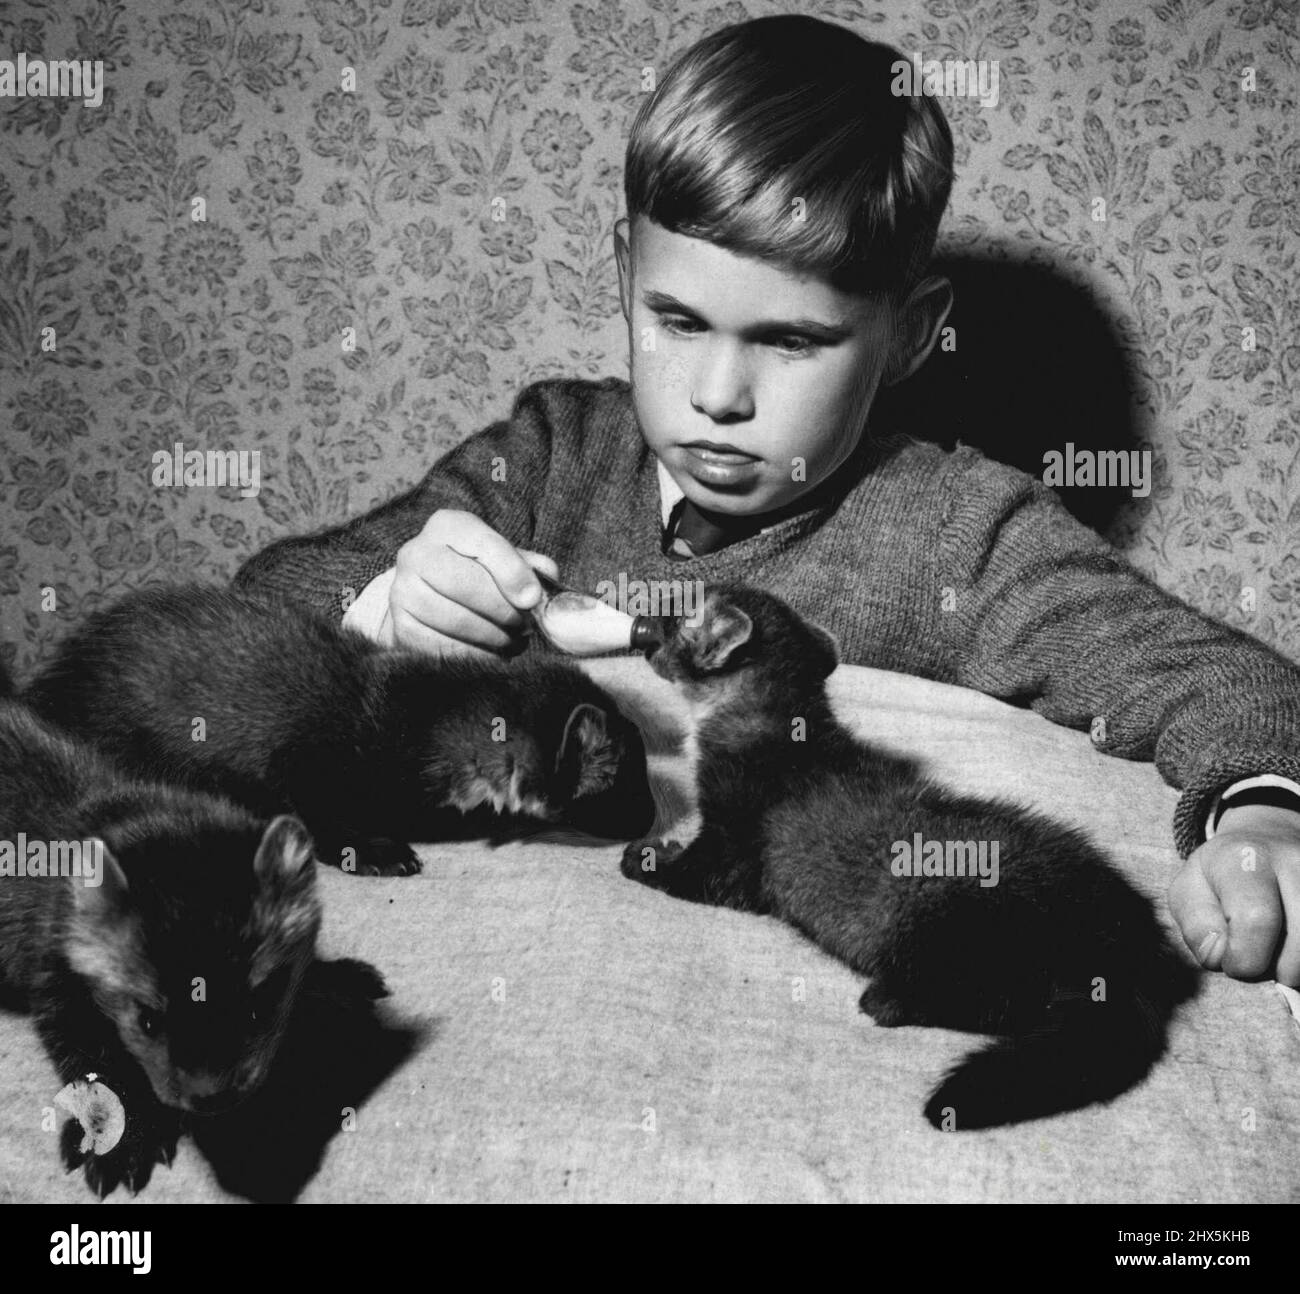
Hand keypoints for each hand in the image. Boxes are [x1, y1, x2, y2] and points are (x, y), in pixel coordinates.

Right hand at [380, 509, 557, 657]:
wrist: (427, 597)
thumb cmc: (475, 574)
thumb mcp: (501, 558)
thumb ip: (527, 565)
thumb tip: (547, 577)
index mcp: (448, 526)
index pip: (483, 544)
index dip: (512, 572)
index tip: (532, 599)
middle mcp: (416, 553)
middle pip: (464, 584)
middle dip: (503, 610)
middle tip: (525, 626)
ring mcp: (402, 590)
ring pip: (454, 619)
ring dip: (492, 637)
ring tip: (511, 640)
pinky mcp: (400, 626)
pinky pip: (442, 647)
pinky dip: (474, 656)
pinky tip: (490, 653)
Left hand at [1169, 802, 1299, 986]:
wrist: (1267, 843)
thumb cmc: (1220, 877)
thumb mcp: (1189, 892)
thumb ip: (1196, 926)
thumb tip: (1220, 956)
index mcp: (1246, 857)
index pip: (1257, 919)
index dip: (1243, 958)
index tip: (1232, 961)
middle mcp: (1296, 862)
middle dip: (1278, 970)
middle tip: (1260, 958)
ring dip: (1299, 968)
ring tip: (1280, 953)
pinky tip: (1294, 947)